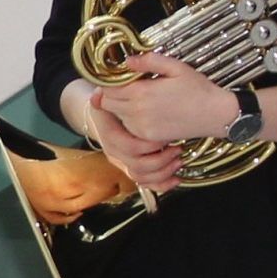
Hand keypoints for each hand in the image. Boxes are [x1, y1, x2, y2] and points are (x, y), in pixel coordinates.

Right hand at [65, 78, 182, 196]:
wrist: (107, 111)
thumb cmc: (116, 99)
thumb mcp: (112, 92)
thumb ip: (111, 92)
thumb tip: (97, 95)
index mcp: (109, 134)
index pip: (130, 147)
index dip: (151, 145)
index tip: (167, 136)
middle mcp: (114, 152)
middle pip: (137, 165)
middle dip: (162, 159)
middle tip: (178, 148)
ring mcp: (122, 162)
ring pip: (141, 177)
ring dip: (163, 171)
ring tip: (179, 159)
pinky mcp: (131, 169)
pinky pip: (145, 185)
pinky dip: (162, 185)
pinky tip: (176, 179)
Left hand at [95, 51, 248, 144]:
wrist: (215, 114)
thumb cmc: (198, 89)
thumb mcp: (176, 67)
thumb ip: (149, 61)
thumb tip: (128, 60)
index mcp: (141, 92)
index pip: (109, 88)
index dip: (109, 81)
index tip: (117, 77)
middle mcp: (137, 111)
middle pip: (108, 103)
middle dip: (112, 94)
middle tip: (125, 87)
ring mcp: (142, 127)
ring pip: (117, 116)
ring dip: (120, 107)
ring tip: (137, 98)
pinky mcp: (148, 137)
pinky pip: (129, 128)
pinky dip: (131, 120)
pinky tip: (145, 111)